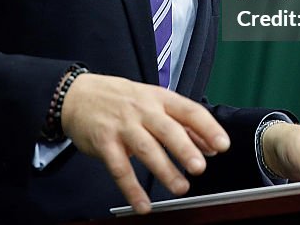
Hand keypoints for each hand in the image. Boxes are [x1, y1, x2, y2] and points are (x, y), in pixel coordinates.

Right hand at [60, 73, 230, 213]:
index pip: (189, 111)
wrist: (77, 95)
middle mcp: (142, 110)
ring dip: (164, 170)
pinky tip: (143, 203)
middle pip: (167, 129)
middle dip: (185, 149)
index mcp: (159, 98)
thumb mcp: (152, 101)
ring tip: (180, 188)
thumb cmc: (118, 99)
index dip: (207, 128)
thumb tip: (209, 145)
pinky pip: (120, 168)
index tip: (222, 145)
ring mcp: (122, 126)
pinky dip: (132, 188)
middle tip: (199, 167)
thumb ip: (181, 123)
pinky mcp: (104, 142)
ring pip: (146, 148)